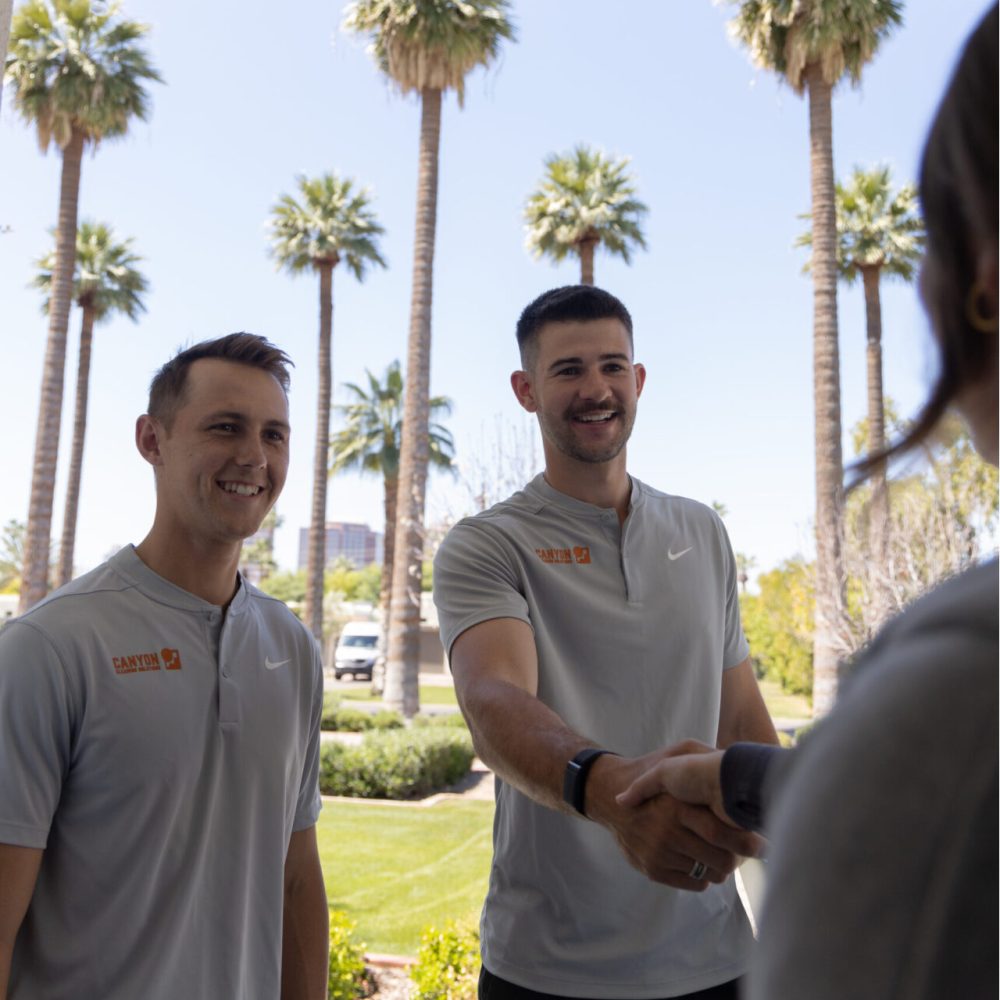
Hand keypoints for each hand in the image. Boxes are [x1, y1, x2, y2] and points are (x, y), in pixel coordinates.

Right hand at [585, 747, 764, 890]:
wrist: (607, 795)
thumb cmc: (649, 771)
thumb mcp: (674, 755)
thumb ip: (703, 756)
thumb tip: (736, 765)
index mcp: (678, 807)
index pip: (721, 834)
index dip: (746, 841)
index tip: (763, 842)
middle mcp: (668, 833)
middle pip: (721, 861)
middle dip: (740, 857)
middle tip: (751, 851)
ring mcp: (659, 854)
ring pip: (711, 875)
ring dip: (723, 866)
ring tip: (727, 854)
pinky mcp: (653, 871)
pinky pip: (695, 884)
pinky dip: (705, 876)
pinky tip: (704, 860)